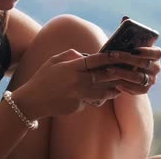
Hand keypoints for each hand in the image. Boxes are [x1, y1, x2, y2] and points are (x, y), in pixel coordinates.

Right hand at [12, 48, 149, 118]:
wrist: (33, 100)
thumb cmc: (43, 78)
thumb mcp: (53, 61)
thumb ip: (70, 55)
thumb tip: (84, 55)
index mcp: (72, 68)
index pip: (95, 60)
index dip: (108, 57)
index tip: (117, 54)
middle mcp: (77, 81)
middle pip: (104, 76)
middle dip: (117, 73)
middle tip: (127, 70)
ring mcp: (79, 95)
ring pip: (103, 92)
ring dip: (113, 89)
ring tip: (121, 86)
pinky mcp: (78, 106)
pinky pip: (93, 101)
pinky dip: (99, 98)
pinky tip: (103, 95)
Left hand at [107, 46, 160, 95]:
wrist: (126, 69)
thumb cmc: (127, 52)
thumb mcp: (130, 46)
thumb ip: (129, 44)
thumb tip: (119, 42)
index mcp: (156, 54)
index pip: (157, 53)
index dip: (147, 51)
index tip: (134, 49)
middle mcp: (156, 67)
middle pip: (144, 63)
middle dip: (126, 59)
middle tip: (111, 55)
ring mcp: (151, 79)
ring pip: (138, 77)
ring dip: (122, 73)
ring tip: (108, 69)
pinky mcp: (145, 89)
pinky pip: (136, 89)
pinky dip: (124, 85)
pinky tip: (115, 82)